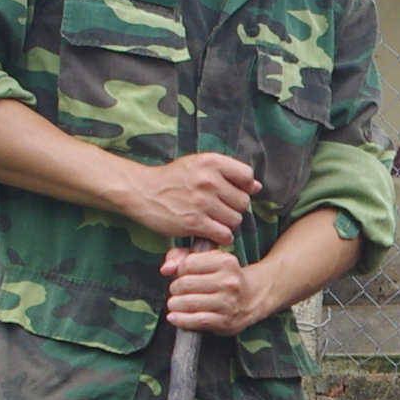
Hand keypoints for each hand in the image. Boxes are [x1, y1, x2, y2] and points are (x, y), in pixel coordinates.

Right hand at [128, 152, 260, 245]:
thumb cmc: (172, 179)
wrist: (142, 192)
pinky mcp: (194, 223)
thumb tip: (256, 187)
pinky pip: (224, 235)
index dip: (244, 187)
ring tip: (213, 220)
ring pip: (235, 220)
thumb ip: (227, 173)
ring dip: (227, 224)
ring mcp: (201, 202)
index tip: (232, 193)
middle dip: (234, 208)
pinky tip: (211, 231)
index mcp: (210, 162)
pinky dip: (221, 236)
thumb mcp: (198, 165)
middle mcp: (208, 180)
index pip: (247, 176)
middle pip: (243, 202)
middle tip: (219, 209)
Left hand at [162, 245, 264, 334]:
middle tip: (176, 292)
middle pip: (186, 284)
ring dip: (175, 304)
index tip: (182, 276)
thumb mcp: (209, 259)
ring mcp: (228, 302)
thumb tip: (165, 269)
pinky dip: (181, 319)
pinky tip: (173, 317)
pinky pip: (197, 320)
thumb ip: (183, 256)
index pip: (188, 264)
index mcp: (226, 262)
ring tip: (174, 304)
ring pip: (189, 302)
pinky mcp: (225, 321)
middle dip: (174, 289)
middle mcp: (229, 281)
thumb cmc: (223, 277)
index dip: (179, 270)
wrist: (252, 298)